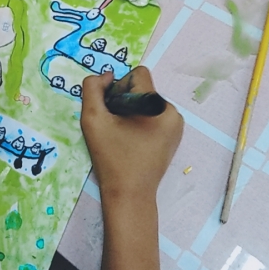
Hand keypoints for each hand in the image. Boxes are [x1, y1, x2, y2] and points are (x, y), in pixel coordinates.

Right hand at [80, 66, 182, 206]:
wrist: (129, 194)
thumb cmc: (111, 157)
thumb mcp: (92, 119)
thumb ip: (92, 89)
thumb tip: (107, 76)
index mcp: (156, 105)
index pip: (137, 74)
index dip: (119, 87)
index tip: (112, 110)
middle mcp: (172, 111)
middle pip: (142, 88)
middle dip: (125, 101)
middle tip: (114, 126)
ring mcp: (176, 125)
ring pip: (147, 102)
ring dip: (132, 111)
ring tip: (123, 136)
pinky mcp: (174, 137)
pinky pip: (155, 116)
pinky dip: (142, 122)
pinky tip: (132, 141)